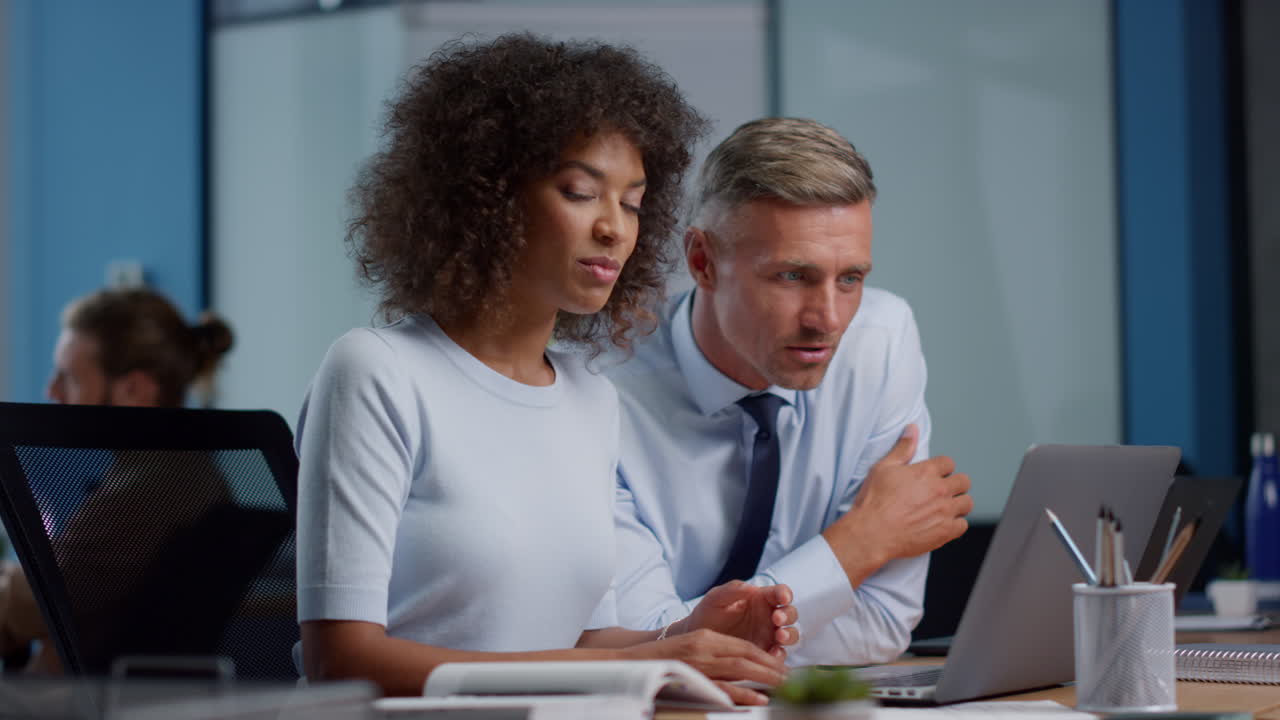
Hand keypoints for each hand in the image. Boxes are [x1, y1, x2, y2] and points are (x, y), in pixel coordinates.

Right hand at [621, 628, 785, 704]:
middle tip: (790, 676)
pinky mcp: (692, 678)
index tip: (781, 665)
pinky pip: (722, 687)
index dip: (765, 655)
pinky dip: (742, 692)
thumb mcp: (691, 646)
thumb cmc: (662, 658)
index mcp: (706, 637)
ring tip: (782, 685)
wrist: (632, 663)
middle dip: (771, 665)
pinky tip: (758, 698)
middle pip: (746, 654)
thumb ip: (713, 649)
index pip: (743, 645)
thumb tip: (741, 660)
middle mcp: (705, 646)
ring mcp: (699, 663)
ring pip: (739, 668)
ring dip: (764, 676)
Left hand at [683, 580, 797, 654]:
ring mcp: (769, 636)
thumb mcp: (716, 598)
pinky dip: (779, 655)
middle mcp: (768, 617)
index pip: (780, 593)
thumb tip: (752, 587)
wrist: (696, 639)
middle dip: (787, 616)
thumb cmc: (707, 613)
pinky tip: (773, 655)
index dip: (784, 594)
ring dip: (789, 635)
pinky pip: (779, 655)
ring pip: (790, 634)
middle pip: (790, 614)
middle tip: (777, 619)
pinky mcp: (765, 653)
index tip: (782, 597)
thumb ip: (733, 590)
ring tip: (779, 637)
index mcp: (760, 599)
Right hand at [823, 424, 971, 582]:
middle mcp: (940, 490)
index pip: (948, 463)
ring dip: (958, 503)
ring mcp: (945, 512)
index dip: (941, 468)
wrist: (872, 533)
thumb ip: (903, 448)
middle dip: (954, 484)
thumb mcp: (883, 468)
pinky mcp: (945, 532)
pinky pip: (963, 525)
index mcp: (926, 472)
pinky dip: (955, 524)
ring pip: (967, 503)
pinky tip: (942, 523)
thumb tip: (912, 429)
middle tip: (941, 491)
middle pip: (963, 482)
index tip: (934, 475)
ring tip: (944, 507)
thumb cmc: (874, 501)